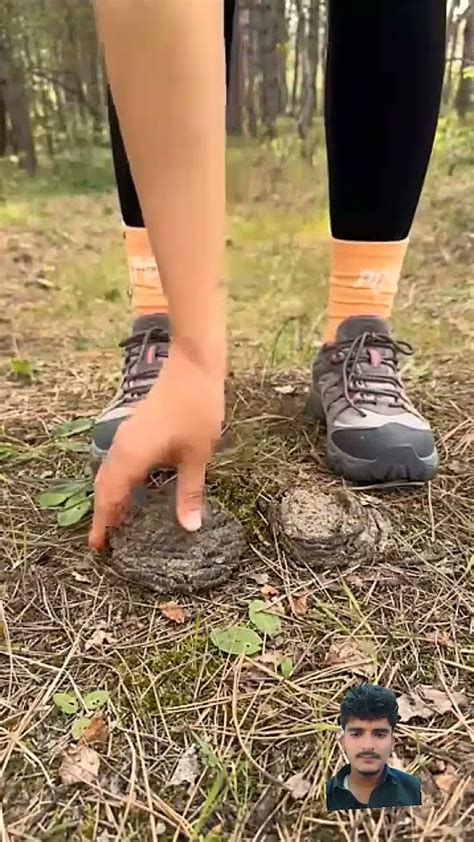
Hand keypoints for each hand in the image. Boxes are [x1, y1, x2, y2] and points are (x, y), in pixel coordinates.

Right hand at [88, 342, 224, 549]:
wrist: (192, 365)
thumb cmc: (196, 409)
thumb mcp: (197, 456)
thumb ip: (190, 492)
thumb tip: (189, 527)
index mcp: (132, 457)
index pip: (110, 497)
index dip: (102, 523)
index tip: (97, 547)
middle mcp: (122, 447)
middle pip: (104, 487)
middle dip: (104, 514)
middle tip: (107, 541)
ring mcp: (126, 435)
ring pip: (109, 473)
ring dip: (110, 496)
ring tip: (119, 521)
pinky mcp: (134, 429)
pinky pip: (117, 462)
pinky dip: (119, 481)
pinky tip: (135, 488)